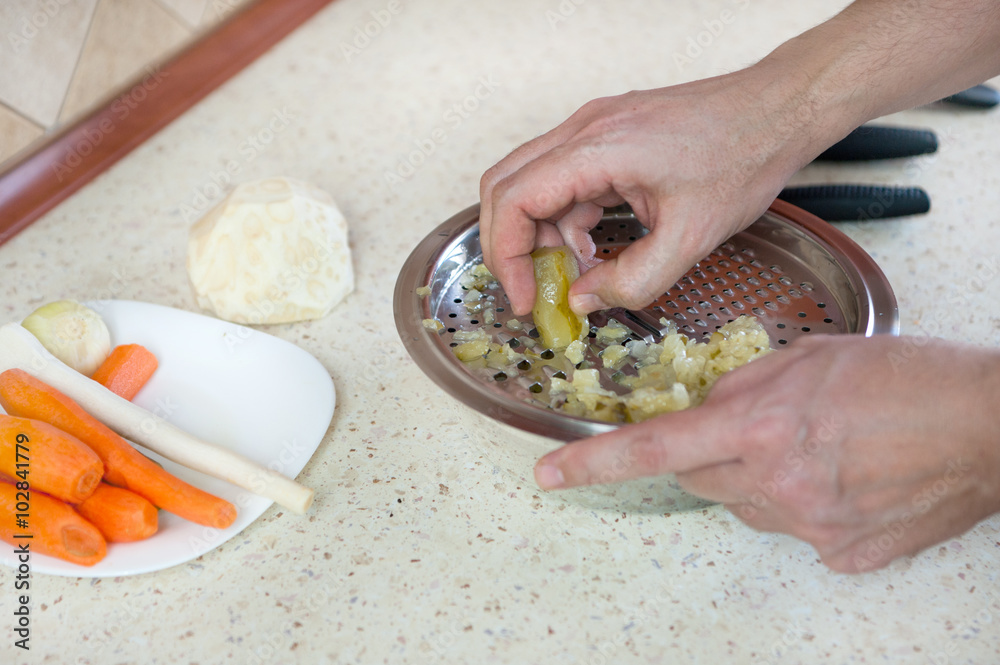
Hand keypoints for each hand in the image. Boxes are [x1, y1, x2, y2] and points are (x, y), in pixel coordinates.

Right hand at [479, 65, 846, 316]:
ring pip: (530, 183)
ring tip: (574, 275)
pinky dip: (564, 220)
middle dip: (511, 247)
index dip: (508, 257)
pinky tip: (592, 249)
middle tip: (534, 292)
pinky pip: (561, 180)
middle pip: (505, 187)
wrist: (778, 110)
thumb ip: (632, 281)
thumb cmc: (743, 158)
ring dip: (541, 234)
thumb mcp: (690, 239)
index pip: (514, 200)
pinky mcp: (605, 135)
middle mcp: (584, 129)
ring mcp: (592, 127)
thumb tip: (583, 303)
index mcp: (598, 148)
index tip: (526, 299)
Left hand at [533, 334, 999, 571]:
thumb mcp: (809, 357)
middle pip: (699, 478)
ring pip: (744, 504)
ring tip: (816, 446)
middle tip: (754, 427)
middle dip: (708, 452)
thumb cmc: (907, 379)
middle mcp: (777, 482)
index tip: (550, 474)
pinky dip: (801, 502)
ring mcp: (810, 524)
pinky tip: (842, 476)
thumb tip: (705, 408)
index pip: (656, 449)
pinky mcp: (841, 551)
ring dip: (757, 476)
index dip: (594, 462)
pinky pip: (791, 526)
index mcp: (762, 425)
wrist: (987, 427)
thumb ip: (743, 385)